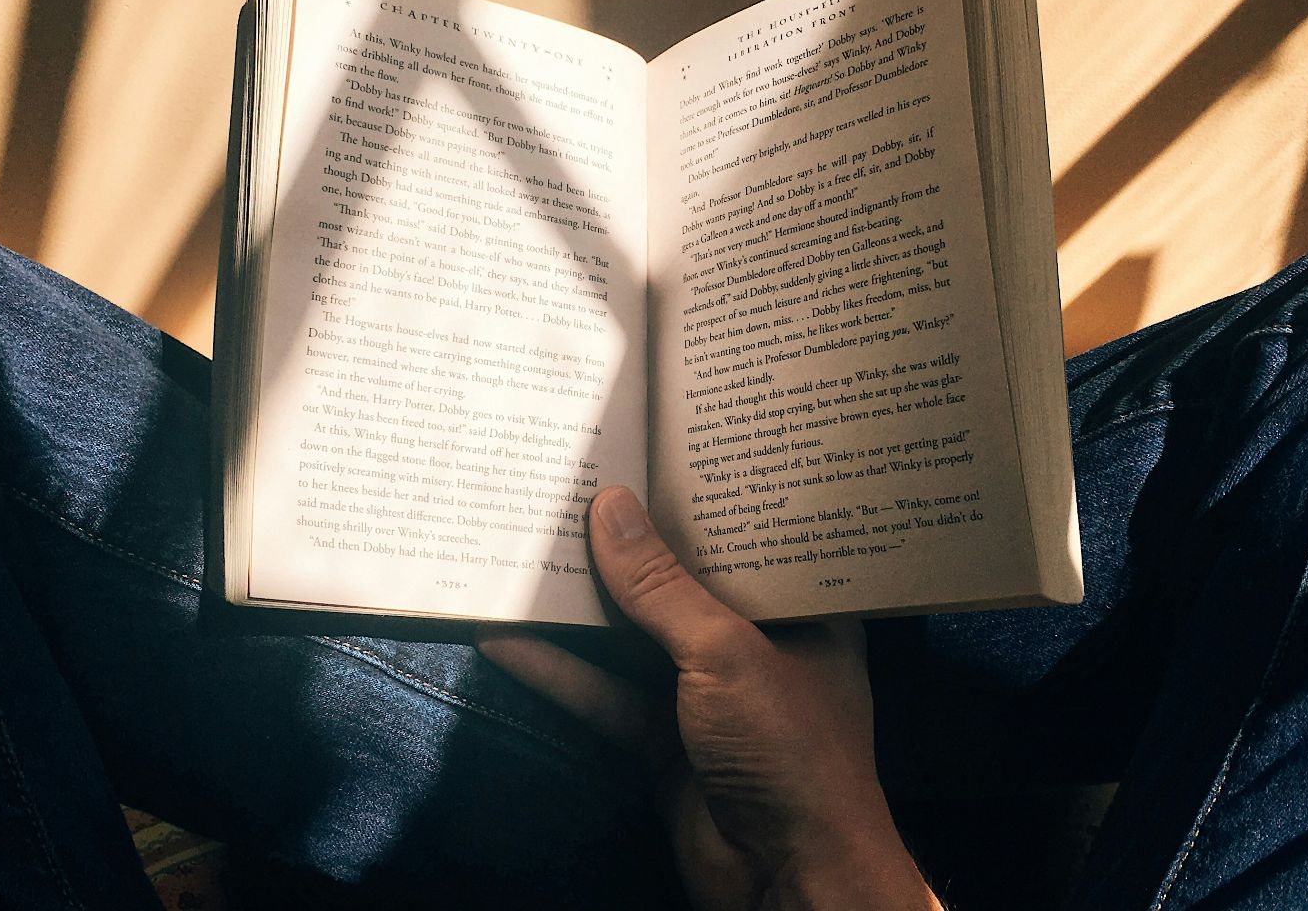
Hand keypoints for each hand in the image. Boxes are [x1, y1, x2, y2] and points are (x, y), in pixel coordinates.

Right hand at [476, 486, 938, 910]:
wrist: (789, 880)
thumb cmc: (791, 750)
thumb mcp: (727, 652)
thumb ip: (662, 586)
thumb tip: (608, 507)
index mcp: (803, 608)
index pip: (750, 535)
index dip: (704, 493)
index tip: (651, 440)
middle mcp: (758, 642)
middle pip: (681, 580)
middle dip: (628, 542)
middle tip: (572, 477)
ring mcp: (706, 694)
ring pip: (633, 635)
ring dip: (581, 603)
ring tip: (523, 542)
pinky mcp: (662, 739)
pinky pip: (603, 692)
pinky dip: (557, 669)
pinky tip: (505, 636)